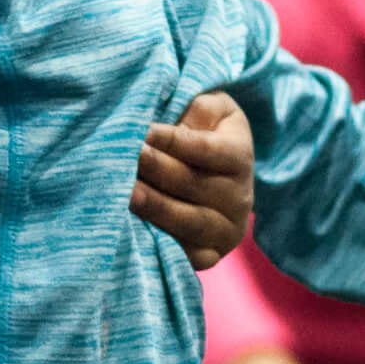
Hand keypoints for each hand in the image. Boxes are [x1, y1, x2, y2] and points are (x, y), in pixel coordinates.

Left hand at [132, 91, 253, 270]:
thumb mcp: (210, 109)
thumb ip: (199, 107)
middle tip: (126, 157)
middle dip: (157, 170)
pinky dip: (160, 241)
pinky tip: (133, 227)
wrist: (215, 177)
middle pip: (194, 185)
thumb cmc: (204, 133)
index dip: (172, 140)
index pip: (206, 149)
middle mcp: (240, 197)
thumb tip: (175, 120)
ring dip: (155, 207)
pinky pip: (186, 254)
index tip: (141, 130)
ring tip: (124, 193)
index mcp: (240, 156)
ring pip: (189, 222)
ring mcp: (227, 230)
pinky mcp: (210, 255)